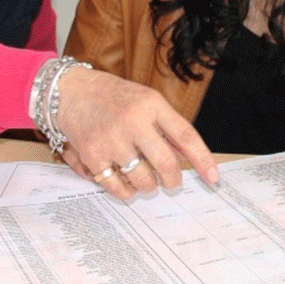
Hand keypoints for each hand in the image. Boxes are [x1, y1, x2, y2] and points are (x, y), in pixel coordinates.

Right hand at [52, 67, 217, 199]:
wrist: (70, 91)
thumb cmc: (112, 96)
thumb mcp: (145, 101)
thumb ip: (167, 127)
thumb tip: (189, 155)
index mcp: (151, 104)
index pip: (185, 135)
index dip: (203, 159)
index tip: (214, 178)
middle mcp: (133, 120)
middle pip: (166, 164)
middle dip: (173, 180)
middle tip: (171, 182)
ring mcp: (112, 139)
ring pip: (143, 180)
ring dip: (149, 186)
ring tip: (145, 179)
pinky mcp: (92, 155)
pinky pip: (117, 187)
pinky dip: (126, 191)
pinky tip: (126, 184)